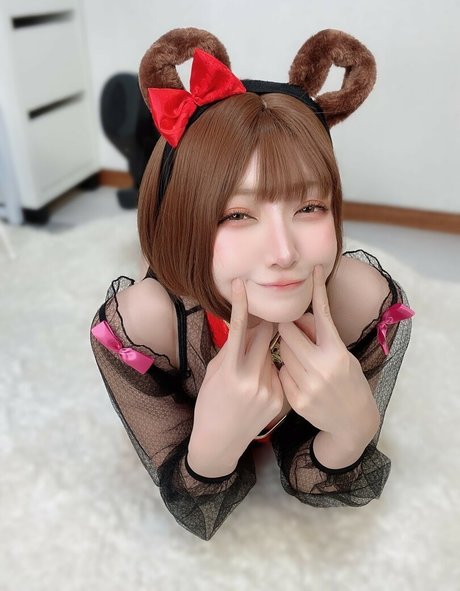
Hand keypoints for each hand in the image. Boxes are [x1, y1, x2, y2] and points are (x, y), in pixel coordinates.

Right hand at [190, 278, 283, 473]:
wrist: (219, 442)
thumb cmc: (210, 404)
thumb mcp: (213, 374)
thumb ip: (230, 350)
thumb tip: (244, 325)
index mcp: (229, 371)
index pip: (238, 329)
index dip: (241, 304)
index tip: (241, 284)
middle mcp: (251, 380)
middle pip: (265, 337)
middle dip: (262, 328)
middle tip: (259, 325)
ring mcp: (268, 391)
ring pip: (271, 356)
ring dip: (263, 356)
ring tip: (249, 377)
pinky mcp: (280, 401)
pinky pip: (278, 374)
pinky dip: (269, 373)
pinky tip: (257, 389)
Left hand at [277, 265, 379, 445]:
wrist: (353, 422)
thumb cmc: (348, 382)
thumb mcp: (343, 356)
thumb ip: (322, 336)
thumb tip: (301, 315)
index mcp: (337, 352)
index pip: (322, 315)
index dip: (318, 290)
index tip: (314, 270)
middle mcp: (322, 367)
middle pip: (288, 333)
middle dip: (287, 328)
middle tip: (292, 332)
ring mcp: (308, 385)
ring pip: (282, 353)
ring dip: (287, 351)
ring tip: (302, 363)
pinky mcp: (297, 400)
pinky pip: (280, 373)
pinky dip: (285, 372)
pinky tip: (299, 380)